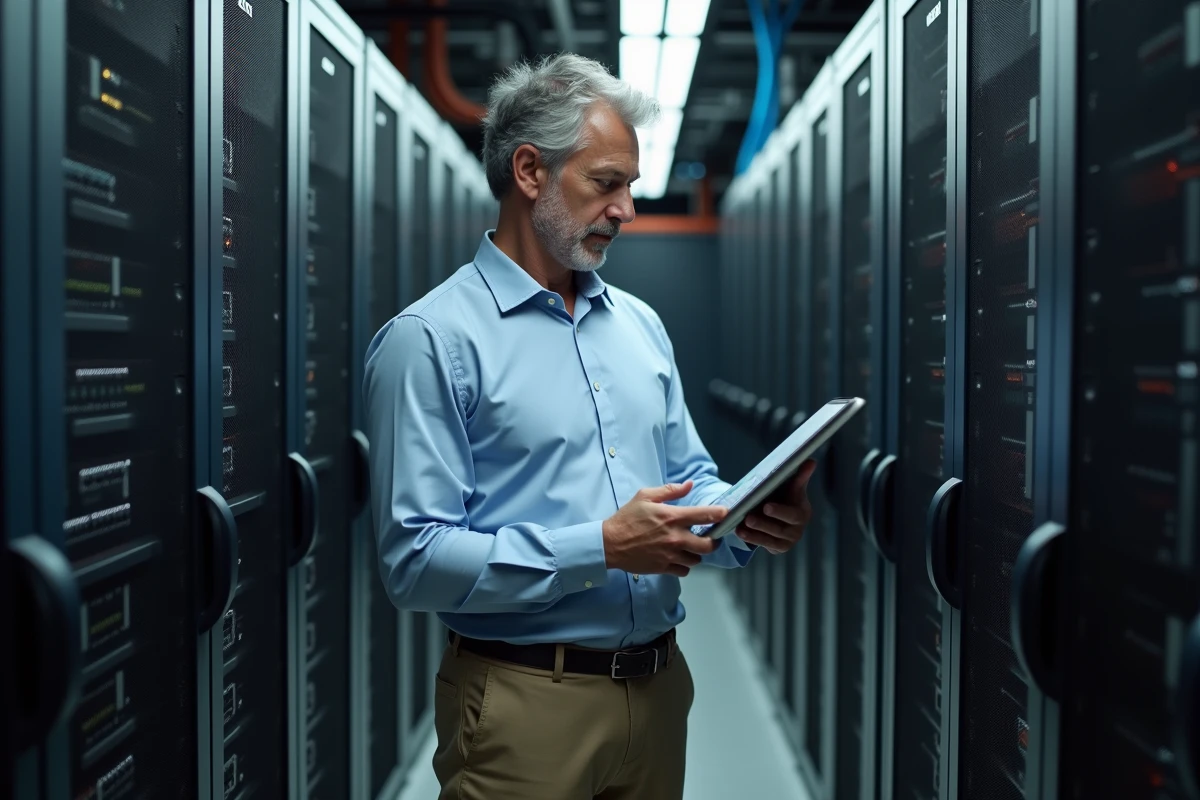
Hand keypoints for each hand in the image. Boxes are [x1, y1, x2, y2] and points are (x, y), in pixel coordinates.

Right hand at [602, 481, 727, 576]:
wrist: (610, 543)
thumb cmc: (627, 518)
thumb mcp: (645, 496)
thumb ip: (670, 491)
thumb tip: (690, 484)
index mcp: (672, 517)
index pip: (705, 515)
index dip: (720, 514)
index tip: (725, 514)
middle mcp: (675, 538)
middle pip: (708, 545)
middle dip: (713, 541)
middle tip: (710, 537)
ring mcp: (670, 555)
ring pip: (697, 559)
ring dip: (696, 553)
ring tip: (690, 547)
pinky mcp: (663, 568)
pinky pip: (684, 570)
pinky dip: (684, 565)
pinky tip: (678, 557)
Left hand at [735, 459, 815, 554]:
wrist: (779, 512)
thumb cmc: (785, 496)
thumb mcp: (791, 487)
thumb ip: (800, 476)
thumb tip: (811, 461)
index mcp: (803, 513)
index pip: (793, 514)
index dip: (780, 512)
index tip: (766, 507)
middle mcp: (797, 529)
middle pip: (779, 529)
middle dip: (763, 524)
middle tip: (748, 518)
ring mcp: (787, 541)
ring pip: (770, 539)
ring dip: (754, 534)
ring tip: (740, 526)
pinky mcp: (777, 548)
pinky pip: (764, 545)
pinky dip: (752, 539)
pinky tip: (740, 532)